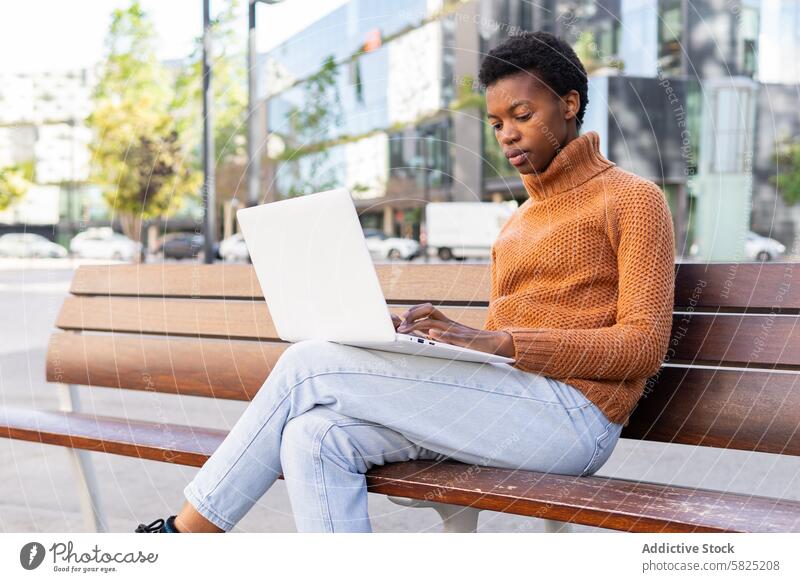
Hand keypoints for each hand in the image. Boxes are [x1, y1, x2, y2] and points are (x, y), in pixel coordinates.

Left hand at [395, 303, 514, 357]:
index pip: (427, 310)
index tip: (400, 316)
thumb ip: (439, 335)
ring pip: (435, 323)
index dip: (413, 311)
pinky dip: (442, 335)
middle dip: (412, 315)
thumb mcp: (453, 337)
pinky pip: (452, 336)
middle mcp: (449, 324)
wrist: (496, 344)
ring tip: (406, 329)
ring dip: (418, 325)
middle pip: (428, 312)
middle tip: (400, 322)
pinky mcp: (465, 341)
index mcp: (446, 323)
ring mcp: (456, 331)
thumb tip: (422, 335)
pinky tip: (432, 335)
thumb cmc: (474, 343)